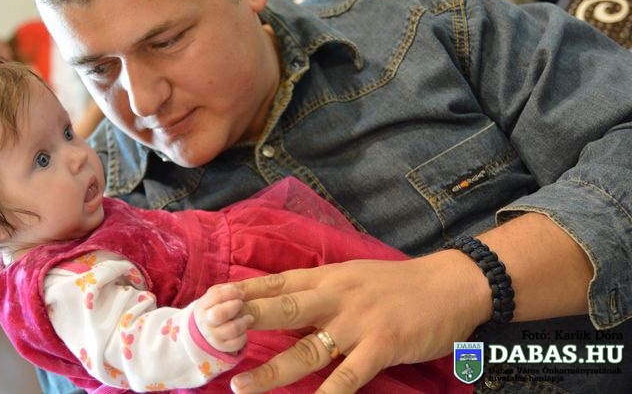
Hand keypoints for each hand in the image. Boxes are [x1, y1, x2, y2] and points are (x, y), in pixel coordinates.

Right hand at [194, 284, 253, 353]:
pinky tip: (244, 331)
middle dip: (234, 306)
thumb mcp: (215, 297)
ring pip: (231, 329)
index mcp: (202, 306)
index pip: (216, 296)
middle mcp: (205, 322)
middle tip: (241, 304)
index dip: (232, 292)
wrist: (204, 332)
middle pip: (220, 313)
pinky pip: (237, 343)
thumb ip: (226, 290)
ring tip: (249, 318)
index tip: (241, 293)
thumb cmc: (214, 309)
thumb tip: (240, 289)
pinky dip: (244, 336)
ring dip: (244, 322)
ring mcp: (213, 336)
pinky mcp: (222, 347)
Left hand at [229, 255, 489, 392]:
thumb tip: (281, 305)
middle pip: (283, 308)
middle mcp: (336, 296)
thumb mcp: (352, 277)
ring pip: (307, 348)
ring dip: (272, 371)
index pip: (276, 283)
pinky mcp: (382, 345)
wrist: (450, 284)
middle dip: (245, 322)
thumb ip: (319, 291)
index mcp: (327, 278)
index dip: (242, 293)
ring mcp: (358, 322)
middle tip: (212, 335)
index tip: (210, 301)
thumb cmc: (397, 285)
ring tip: (241, 386)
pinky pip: (349, 375)